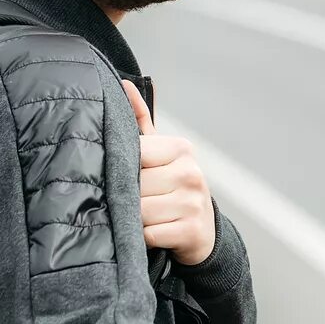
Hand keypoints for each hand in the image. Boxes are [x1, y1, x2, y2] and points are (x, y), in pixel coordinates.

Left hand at [120, 79, 217, 267]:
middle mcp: (191, 173)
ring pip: (139, 212)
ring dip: (132, 220)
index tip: (124, 177)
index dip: (123, 170)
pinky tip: (150, 235)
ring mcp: (194, 203)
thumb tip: (124, 84)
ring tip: (140, 218)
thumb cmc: (171, 188)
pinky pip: (150, 235)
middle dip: (126, 198)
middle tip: (131, 203)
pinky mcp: (193, 231)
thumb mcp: (158, 153)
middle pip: (135, 186)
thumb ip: (139, 120)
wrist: (202, 232)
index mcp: (181, 149)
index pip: (135, 154)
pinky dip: (143, 239)